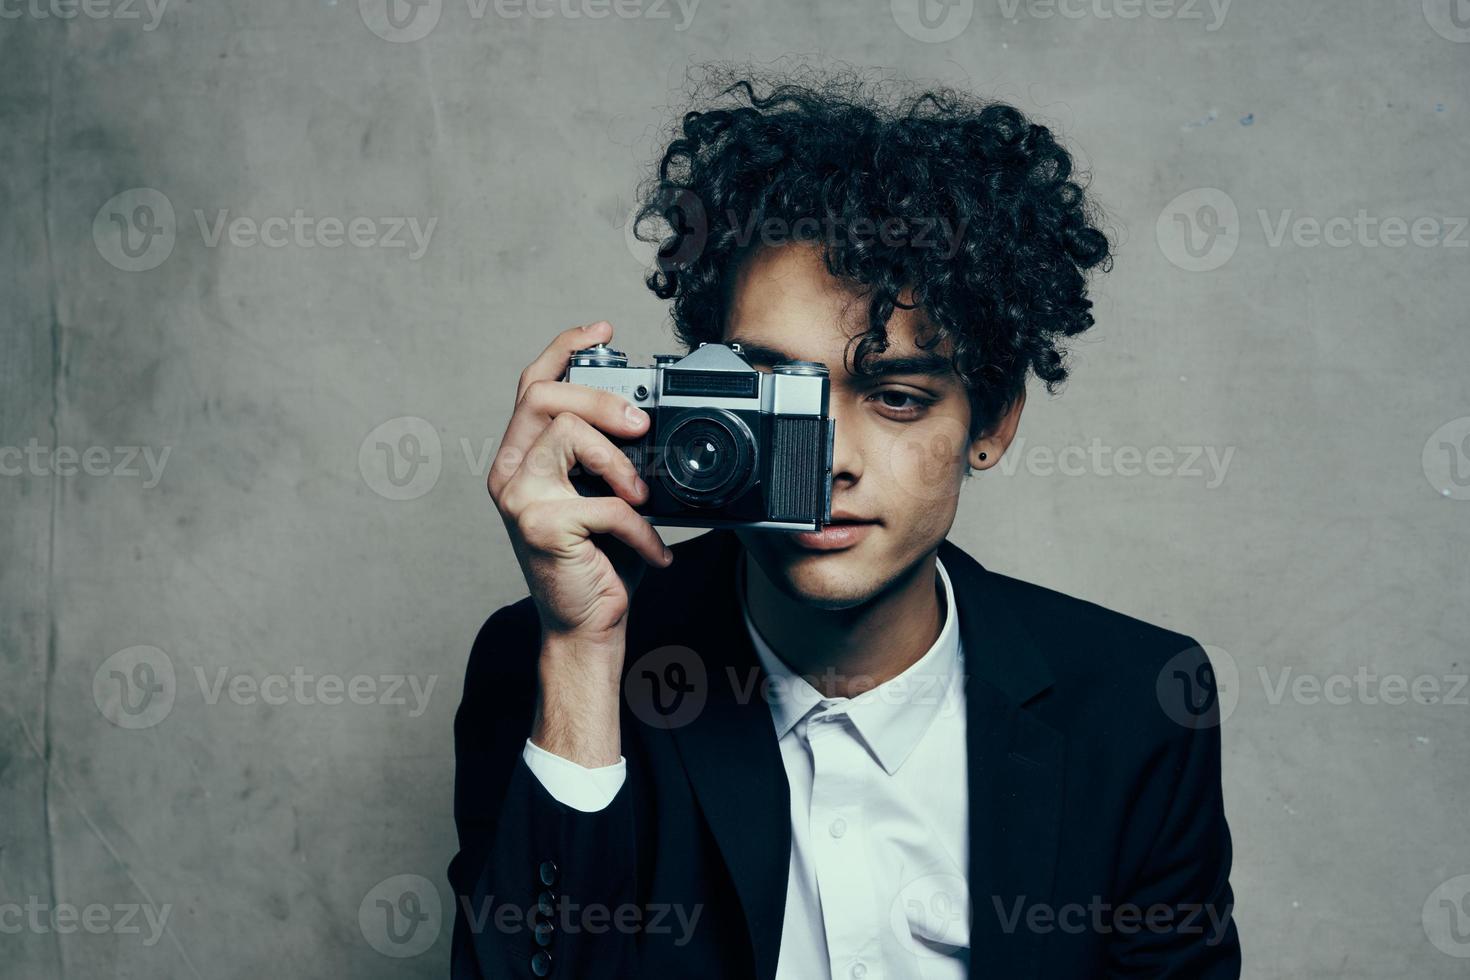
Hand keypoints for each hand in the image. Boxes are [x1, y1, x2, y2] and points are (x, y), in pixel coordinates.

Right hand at [489, 321, 673, 645]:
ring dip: (620, 462)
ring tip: (644, 498)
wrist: (585, 628)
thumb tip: (645, 416)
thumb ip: (608, 455)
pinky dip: (641, 529)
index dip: (563, 347)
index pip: (531, 385)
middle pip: (545, 397)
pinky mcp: (541, 527)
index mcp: (521, 458)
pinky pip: (604, 503)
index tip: (601, 329)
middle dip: (601, 398)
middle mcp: (508, 473)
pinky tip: (654, 552)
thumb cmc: (597, 561)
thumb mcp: (603, 495)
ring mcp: (518, 499)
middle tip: (641, 424)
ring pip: (568, 435)